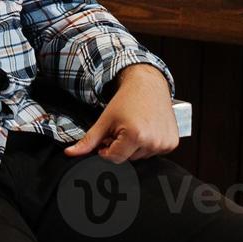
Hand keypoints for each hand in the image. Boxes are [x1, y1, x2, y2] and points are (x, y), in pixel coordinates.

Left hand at [63, 64, 177, 162]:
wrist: (148, 84)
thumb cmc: (126, 100)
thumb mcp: (105, 119)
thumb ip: (88, 140)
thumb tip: (69, 153)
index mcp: (135, 135)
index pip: (114, 158)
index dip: (107, 148)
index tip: (109, 135)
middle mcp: (152, 141)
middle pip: (128, 158)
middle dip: (122, 146)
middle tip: (123, 127)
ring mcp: (165, 143)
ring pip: (141, 156)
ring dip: (135, 145)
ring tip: (136, 125)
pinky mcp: (173, 143)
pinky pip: (155, 152)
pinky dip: (149, 143)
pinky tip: (147, 127)